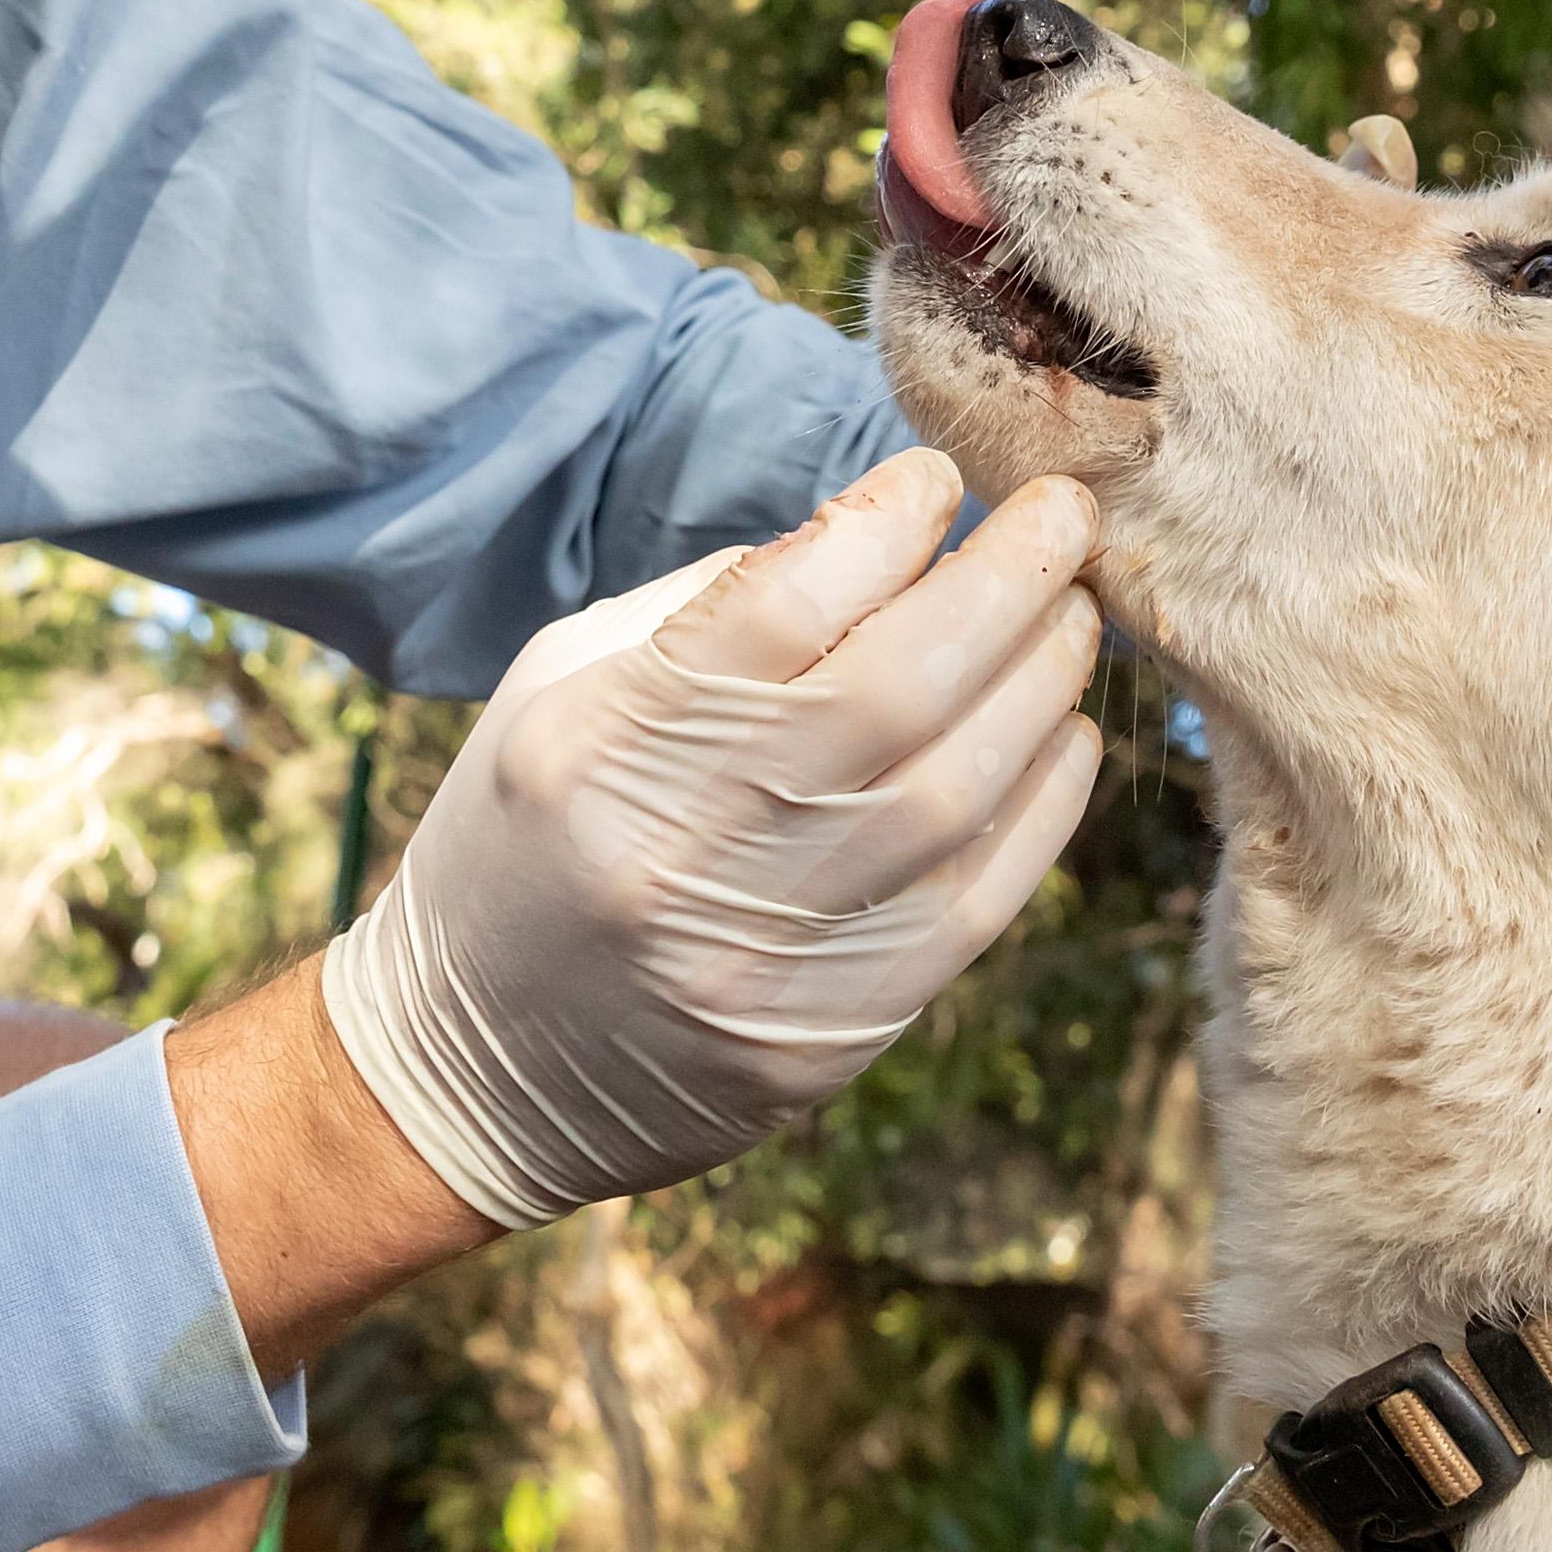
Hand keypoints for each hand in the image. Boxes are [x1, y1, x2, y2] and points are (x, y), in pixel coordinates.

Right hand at [315, 451, 1103, 1230]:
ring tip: (1073, 615)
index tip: (937, 477)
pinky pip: (973, 906)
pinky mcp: (826, 1036)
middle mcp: (679, 851)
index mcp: (597, 746)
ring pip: (952, 795)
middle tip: (1062, 516)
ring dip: (1038, 686)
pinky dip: (1041, 810)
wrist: (478, 1074)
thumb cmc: (524, 843)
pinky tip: (1064, 738)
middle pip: (891, 691)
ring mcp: (761, 956)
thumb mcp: (560, 694)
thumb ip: (708, 614)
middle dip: (1002, 583)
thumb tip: (876, 542)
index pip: (778, 610)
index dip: (883, 526)